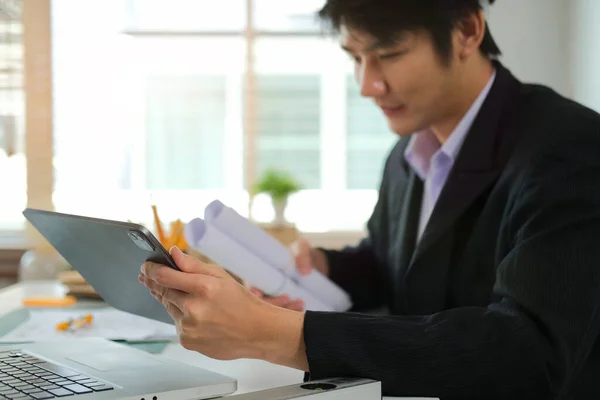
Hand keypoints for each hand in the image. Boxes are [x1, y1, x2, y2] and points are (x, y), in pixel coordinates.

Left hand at [138, 246, 307, 370]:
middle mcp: (193, 308)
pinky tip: (196, 315)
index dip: (151, 270)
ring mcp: (189, 327)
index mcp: (203, 287)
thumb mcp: (221, 276)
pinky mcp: (187, 341)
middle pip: (163, 291)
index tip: (146, 266)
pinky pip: (176, 324)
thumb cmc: (241, 302)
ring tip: (185, 297)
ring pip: (169, 308)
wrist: (256, 332)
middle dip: (157, 283)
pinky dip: (182, 317)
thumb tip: (172, 253)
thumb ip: (193, 265)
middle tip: (149, 277)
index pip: (164, 276)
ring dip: (172, 301)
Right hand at [250, 239, 329, 310]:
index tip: (258, 295)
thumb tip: (305, 272)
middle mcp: (264, 288)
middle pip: (260, 303)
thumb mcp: (302, 247)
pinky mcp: (284, 306)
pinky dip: (291, 315)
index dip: (251, 292)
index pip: (250, 286)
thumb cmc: (300, 252)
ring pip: (272, 312)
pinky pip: (283, 315)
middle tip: (288, 298)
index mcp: (261, 273)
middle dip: (273, 303)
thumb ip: (302, 255)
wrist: (313, 263)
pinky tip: (302, 311)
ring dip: (284, 310)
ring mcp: (274, 299)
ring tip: (301, 303)